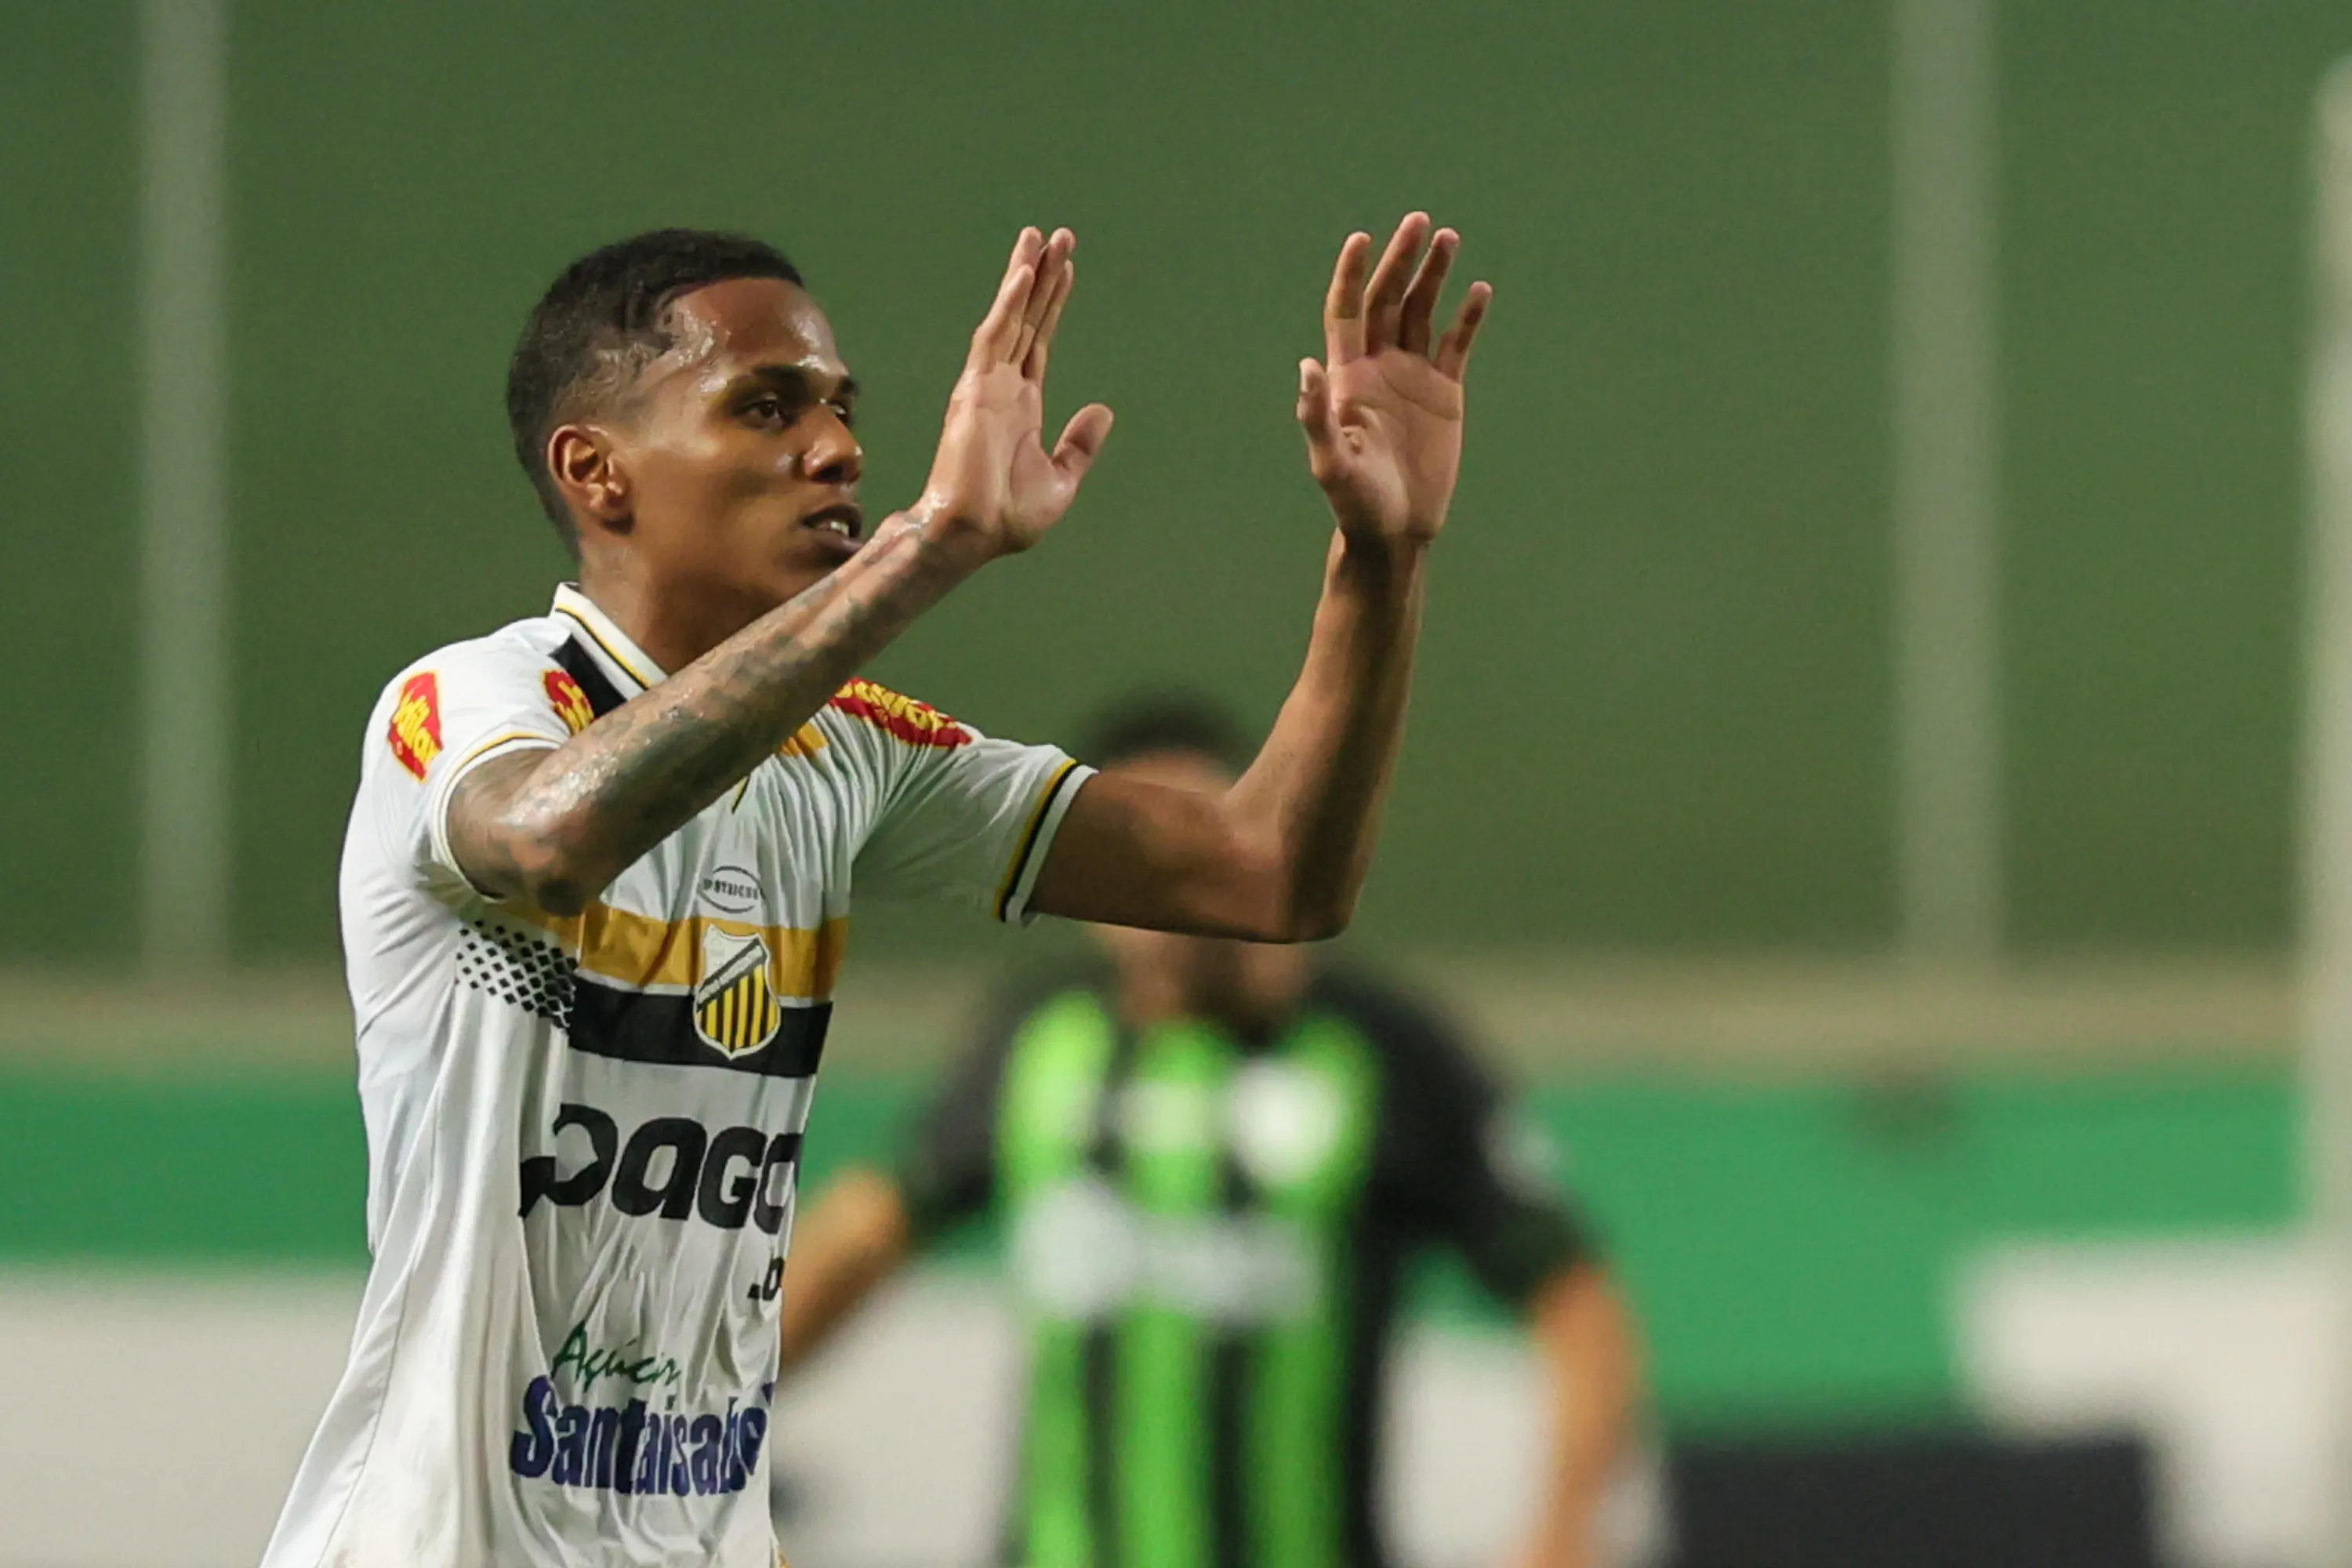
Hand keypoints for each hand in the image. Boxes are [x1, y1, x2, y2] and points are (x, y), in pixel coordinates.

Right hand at [917, 227, 1114, 556]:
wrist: (973, 534)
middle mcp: (1003, 387)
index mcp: (1022, 405)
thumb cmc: (1008, 517)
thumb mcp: (1062, 480)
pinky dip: (1008, 305)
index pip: (1039, 341)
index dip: (1052, 304)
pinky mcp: (974, 389)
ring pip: (1008, 317)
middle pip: (1026, 318)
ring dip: (1025, 276)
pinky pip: (993, 337)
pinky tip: (1024, 275)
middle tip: (1057, 234)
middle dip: (1041, 276)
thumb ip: (1080, 444)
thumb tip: (1103, 411)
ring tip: (1040, 237)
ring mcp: (987, 384)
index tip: (1066, 269)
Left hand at [1299, 213, 1490, 543]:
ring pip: (1421, 312)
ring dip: (1433, 276)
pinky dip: (1467, 318)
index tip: (1362, 238)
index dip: (1352, 275)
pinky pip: (1455, 345)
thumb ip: (1317, 415)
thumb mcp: (1332, 463)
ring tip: (1448, 237)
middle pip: (1387, 300)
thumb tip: (1308, 366)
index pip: (1347, 312)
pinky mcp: (1445, 394)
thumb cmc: (1356, 503)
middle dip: (1401, 260)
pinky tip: (1478, 290)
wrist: (1396, 531)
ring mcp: (1412, 377)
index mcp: (1348, 377)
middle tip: (1419, 221)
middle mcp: (1378, 368)